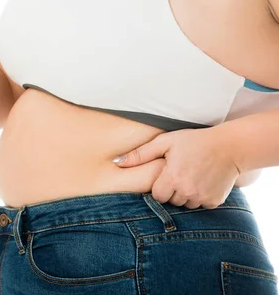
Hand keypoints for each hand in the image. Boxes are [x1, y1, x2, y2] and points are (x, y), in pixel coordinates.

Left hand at [112, 128, 241, 208]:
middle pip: (171, 201)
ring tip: (192, 175)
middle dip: (173, 190)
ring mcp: (202, 198)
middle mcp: (187, 191)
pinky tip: (203, 180)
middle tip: (181, 172)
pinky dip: (200, 196)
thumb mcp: (165, 142)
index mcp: (173, 178)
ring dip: (186, 194)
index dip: (160, 186)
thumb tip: (116, 162)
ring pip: (185, 205)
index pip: (157, 196)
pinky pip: (200, 205)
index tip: (167, 174)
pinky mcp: (214, 201)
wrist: (230, 146)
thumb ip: (140, 154)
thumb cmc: (194, 141)